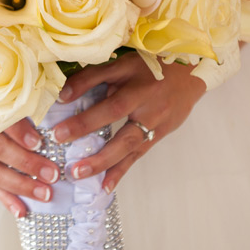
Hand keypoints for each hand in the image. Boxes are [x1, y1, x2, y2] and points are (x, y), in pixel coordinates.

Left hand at [52, 53, 205, 192]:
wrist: (191, 75)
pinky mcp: (160, 134)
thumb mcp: (123, 63)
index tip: (59, 108)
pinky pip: (138, 154)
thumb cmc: (151, 67)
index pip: (103, 83)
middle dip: (86, 127)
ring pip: (128, 142)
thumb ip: (95, 76)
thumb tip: (63, 93)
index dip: (82, 92)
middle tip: (60, 139)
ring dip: (103, 160)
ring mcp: (155, 119)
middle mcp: (145, 99)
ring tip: (79, 173)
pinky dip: (121, 170)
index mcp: (133, 77)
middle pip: (115, 112)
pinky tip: (106, 185)